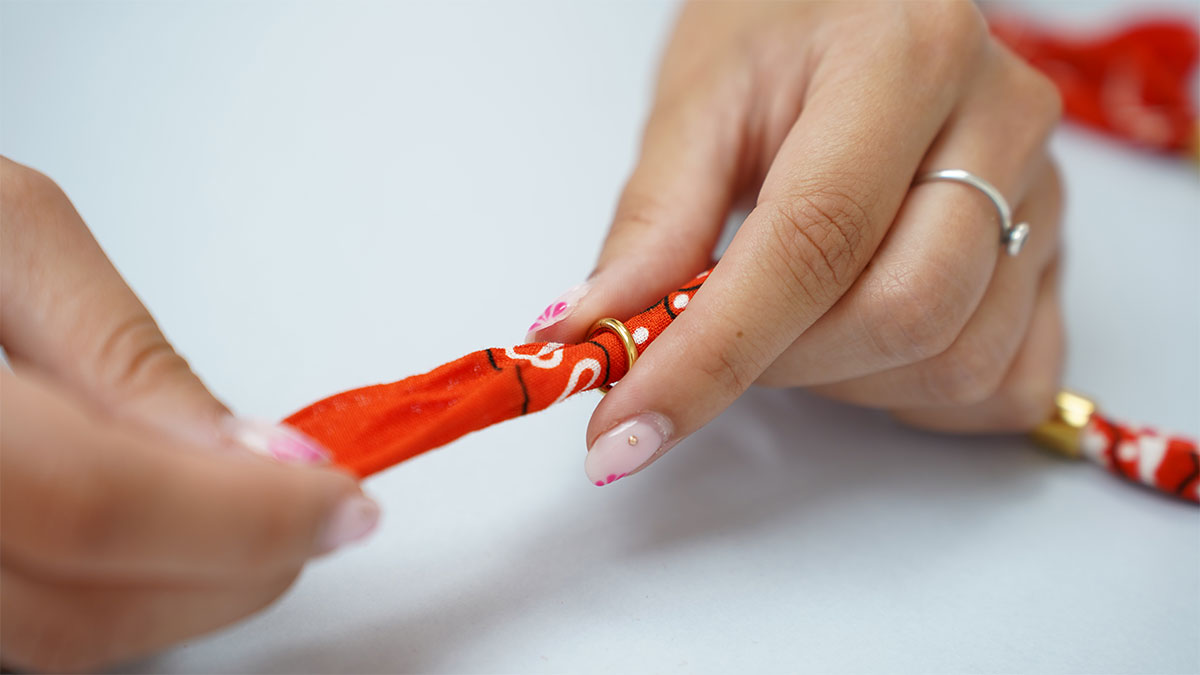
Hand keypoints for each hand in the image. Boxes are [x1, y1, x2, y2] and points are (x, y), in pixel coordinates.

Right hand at [0, 158, 378, 670]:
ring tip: (243, 519)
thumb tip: (255, 460)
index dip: (241, 518)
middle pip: (68, 608)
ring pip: (42, 642)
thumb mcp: (5, 231)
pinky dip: (104, 591)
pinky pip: (12, 625)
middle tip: (315, 520)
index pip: (92, 500)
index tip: (344, 505)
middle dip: (229, 573)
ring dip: (176, 594)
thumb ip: (125, 355)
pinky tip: (153, 534)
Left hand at [527, 1, 1063, 484]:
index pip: (812, 241)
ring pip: (955, 363)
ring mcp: (1047, 196)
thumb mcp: (698, 103)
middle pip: (902, 314)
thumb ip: (653, 224)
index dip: (713, 355)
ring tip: (789, 317)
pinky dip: (918, 398)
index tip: (628, 429)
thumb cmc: (780, 34)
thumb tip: (594, 332)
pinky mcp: (1058, 260)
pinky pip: (1008, 384)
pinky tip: (863, 348)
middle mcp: (1001, 120)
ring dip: (843, 382)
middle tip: (713, 336)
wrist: (862, 6)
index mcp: (905, 57)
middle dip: (781, 364)